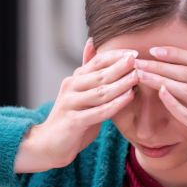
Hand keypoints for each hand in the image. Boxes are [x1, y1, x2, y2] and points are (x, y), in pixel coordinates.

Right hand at [14, 44, 139, 172]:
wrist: (49, 144)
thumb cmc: (70, 118)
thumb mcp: (79, 91)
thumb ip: (87, 71)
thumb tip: (91, 42)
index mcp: (74, 79)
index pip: (96, 62)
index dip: (115, 56)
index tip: (134, 53)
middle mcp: (71, 88)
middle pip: (99, 74)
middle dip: (120, 66)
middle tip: (137, 59)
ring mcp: (70, 104)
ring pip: (100, 92)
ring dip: (121, 84)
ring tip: (137, 76)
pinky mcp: (73, 121)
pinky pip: (98, 111)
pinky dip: (115, 104)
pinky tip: (128, 97)